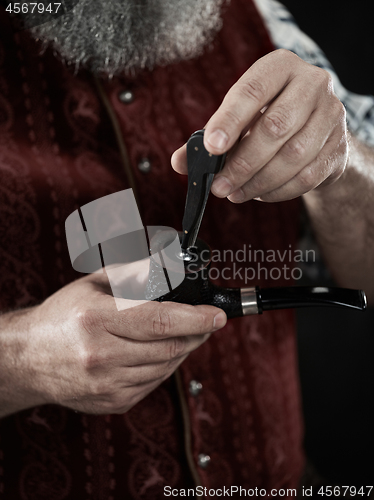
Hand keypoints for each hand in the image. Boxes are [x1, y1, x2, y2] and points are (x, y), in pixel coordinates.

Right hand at [1, 273, 225, 415]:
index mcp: (96, 318)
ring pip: (166, 368)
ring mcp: (106, 384)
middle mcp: (100, 355)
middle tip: (206, 322)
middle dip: (197, 333)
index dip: (196, 318)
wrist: (29, 358)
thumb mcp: (94, 284)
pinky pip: (154, 384)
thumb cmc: (63, 316)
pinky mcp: (112, 402)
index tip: (218, 316)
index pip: (160, 320)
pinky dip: (165, 368)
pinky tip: (158, 353)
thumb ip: (133, 273)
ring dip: (182, 350)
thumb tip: (168, 264)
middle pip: (170, 347)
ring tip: (181, 334)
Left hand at [172, 49, 347, 202]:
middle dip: (242, 163)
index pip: (252, 91)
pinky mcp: (339, 147)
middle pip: (275, 127)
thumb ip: (209, 138)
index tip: (211, 148)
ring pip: (293, 156)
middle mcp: (312, 84)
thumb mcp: (240, 119)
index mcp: (280, 67)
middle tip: (219, 186)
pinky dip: (278, 191)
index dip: (229, 120)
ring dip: (258, 182)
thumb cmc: (270, 119)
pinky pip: (307, 176)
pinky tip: (259, 194)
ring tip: (235, 193)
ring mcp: (331, 115)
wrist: (318, 132)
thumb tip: (179, 162)